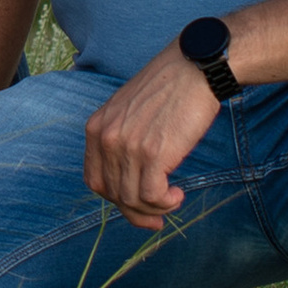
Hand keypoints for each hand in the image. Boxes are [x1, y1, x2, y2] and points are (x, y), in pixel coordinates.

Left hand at [82, 41, 219, 230]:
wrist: (192, 69)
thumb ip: (121, 140)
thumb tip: (128, 179)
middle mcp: (106, 138)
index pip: (94, 180)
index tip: (135, 206)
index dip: (115, 200)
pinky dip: (164, 204)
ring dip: (154, 210)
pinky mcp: (153, 154)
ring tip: (171, 202)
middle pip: (113, 195)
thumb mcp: (128, 112)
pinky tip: (177, 195)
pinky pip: (151, 197)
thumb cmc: (167, 90)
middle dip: (136, 212)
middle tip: (157, 218)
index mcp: (96, 127)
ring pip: (132, 200)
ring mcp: (127, 146)